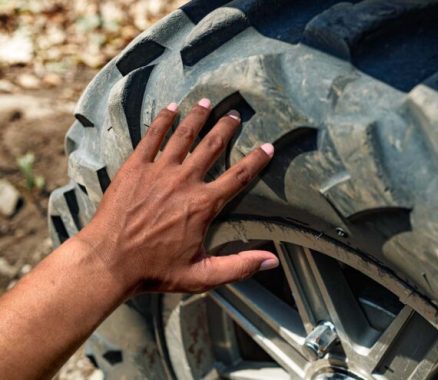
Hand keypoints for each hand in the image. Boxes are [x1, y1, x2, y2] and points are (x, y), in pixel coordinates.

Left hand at [75, 98, 276, 294]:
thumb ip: (239, 266)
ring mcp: (158, 172)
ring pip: (183, 136)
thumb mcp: (202, 275)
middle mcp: (185, 181)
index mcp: (204, 204)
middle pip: (212, 146)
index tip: (268, 146)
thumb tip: (272, 261)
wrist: (108, 261)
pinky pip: (151, 138)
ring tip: (207, 102)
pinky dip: (162, 121)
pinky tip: (169, 108)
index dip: (256, 160)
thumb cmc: (155, 270)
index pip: (239, 176)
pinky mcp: (135, 168)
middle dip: (226, 127)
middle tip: (235, 114)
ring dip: (197, 116)